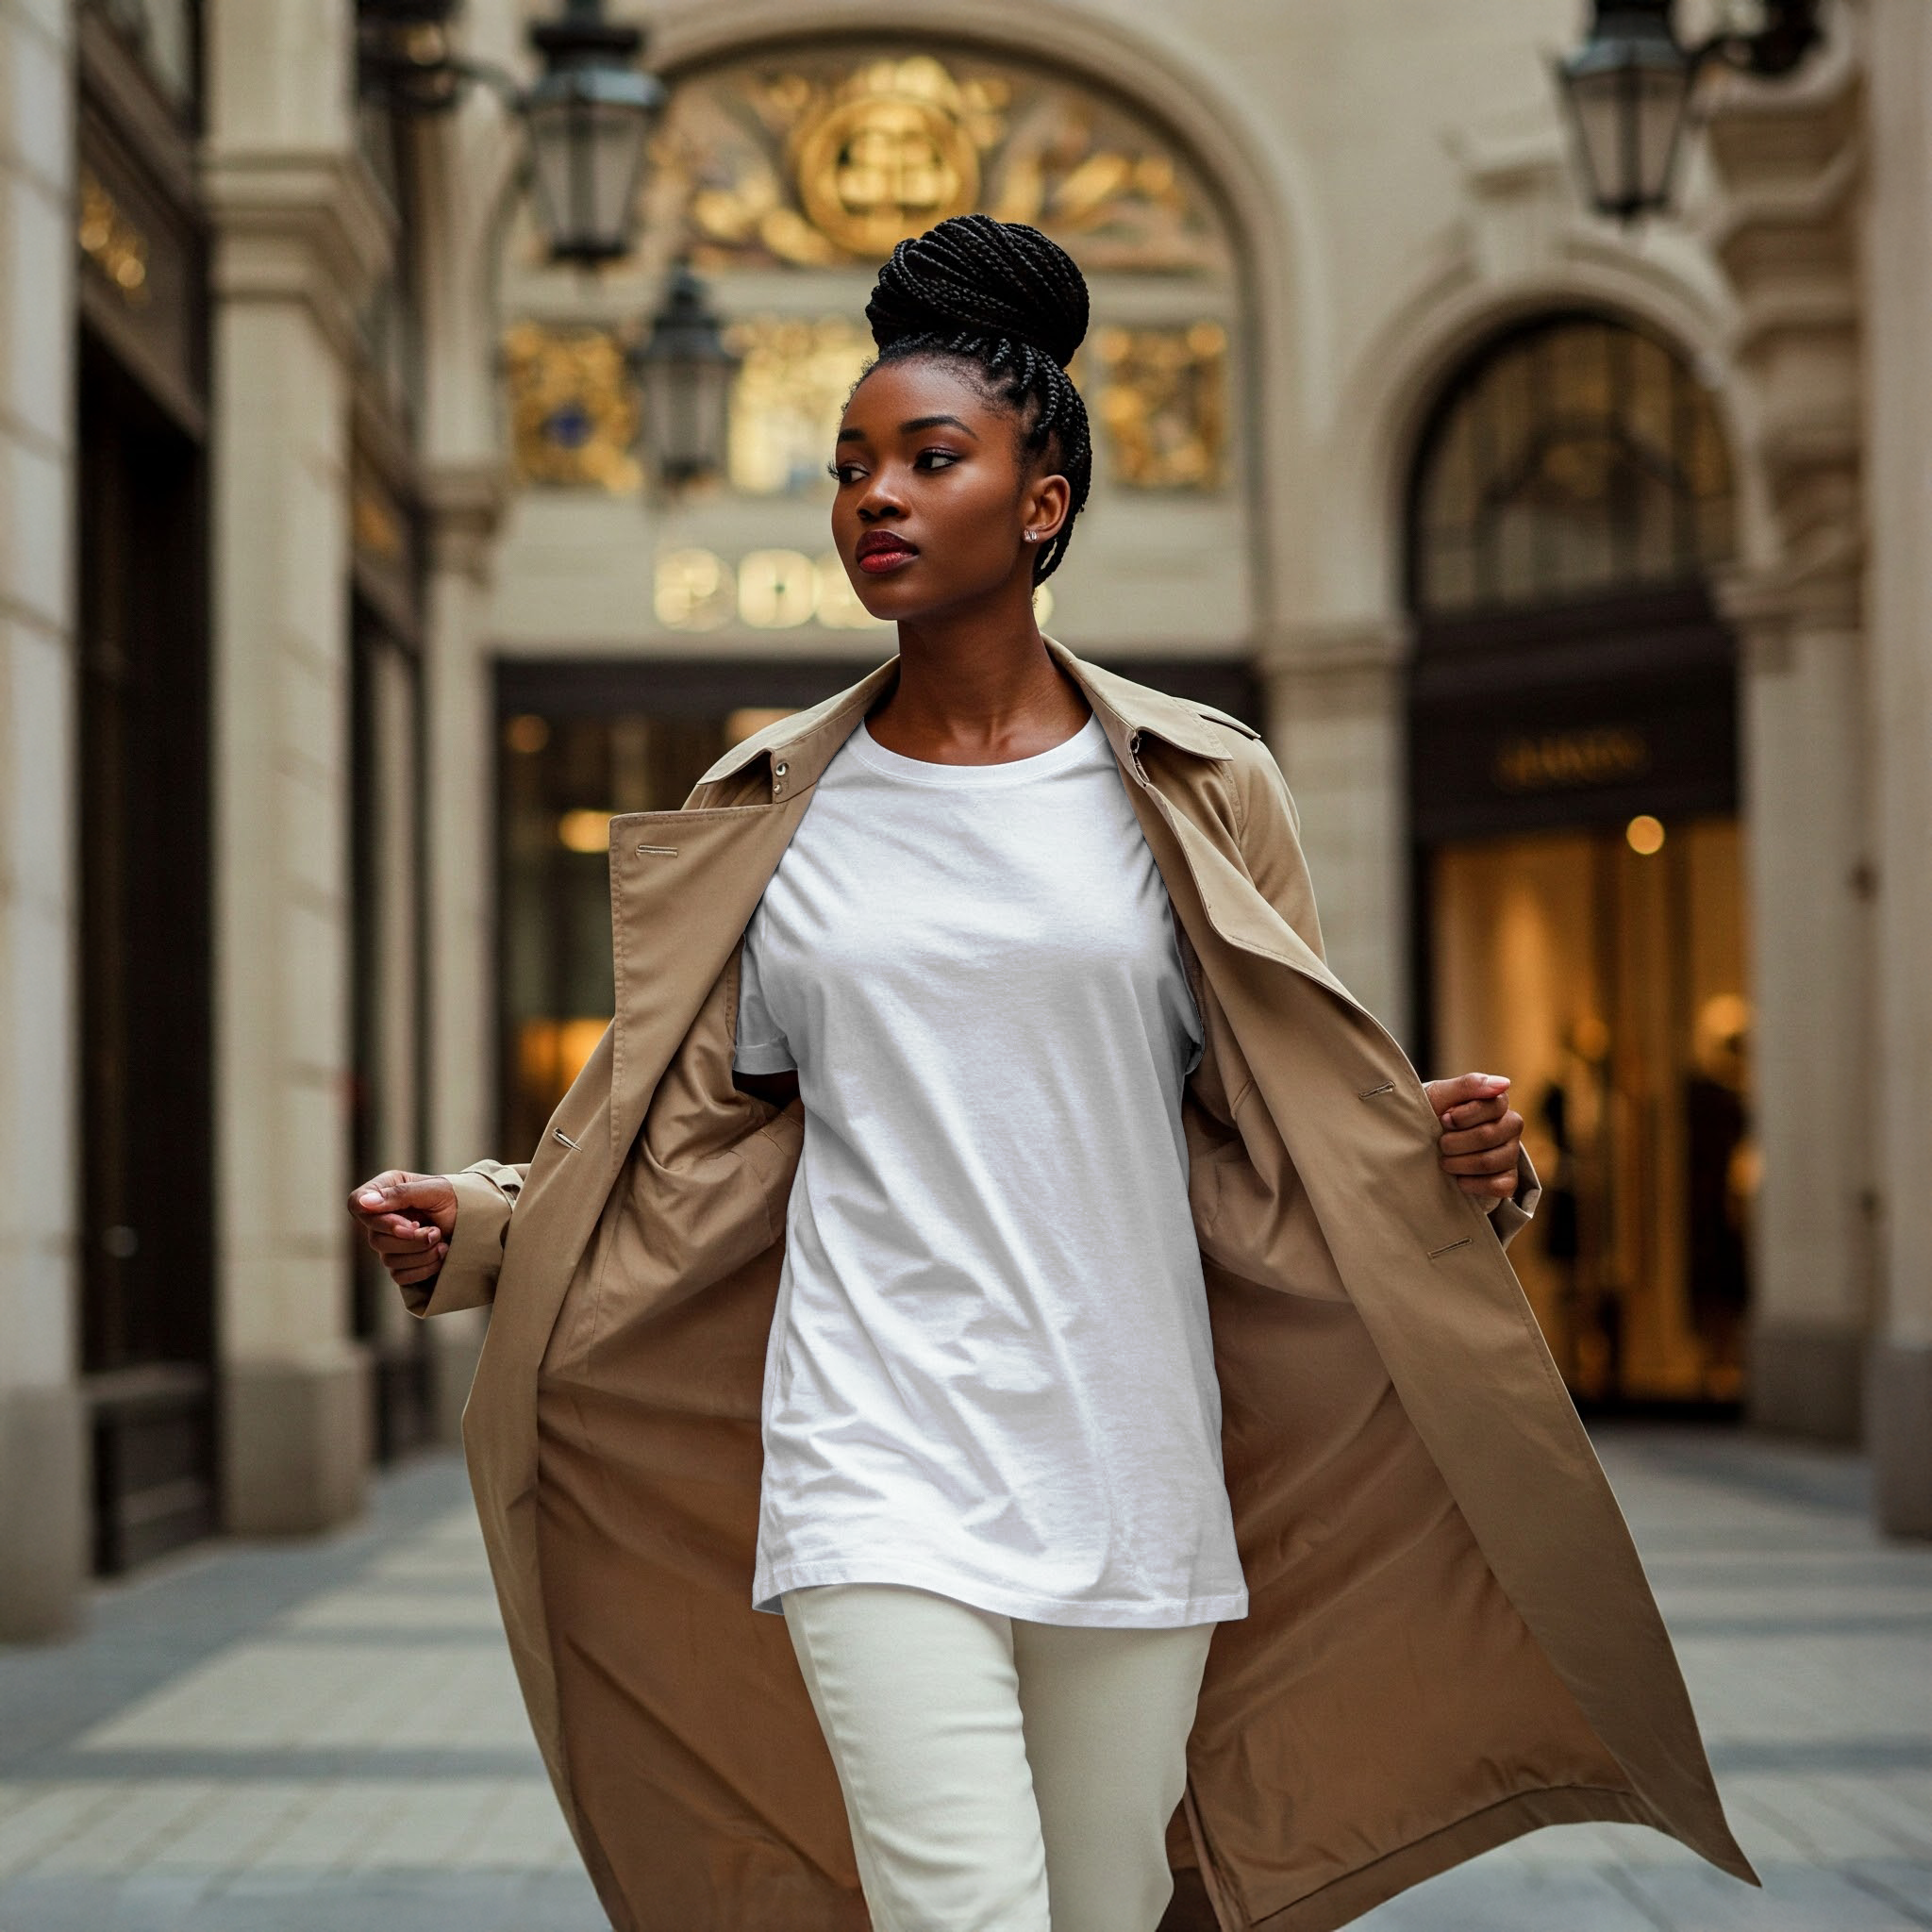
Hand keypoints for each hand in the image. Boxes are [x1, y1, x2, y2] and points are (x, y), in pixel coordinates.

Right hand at [347, 1170, 457, 1289]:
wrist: (481, 1221)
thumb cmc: (459, 1198)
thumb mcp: (435, 1190)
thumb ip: (401, 1194)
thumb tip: (365, 1203)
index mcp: (387, 1189)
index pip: (357, 1203)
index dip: (380, 1220)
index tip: (408, 1225)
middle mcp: (384, 1216)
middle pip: (374, 1238)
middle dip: (410, 1240)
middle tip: (435, 1232)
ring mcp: (391, 1242)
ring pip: (387, 1260)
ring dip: (421, 1254)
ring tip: (443, 1242)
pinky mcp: (402, 1263)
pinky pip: (399, 1276)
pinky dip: (423, 1269)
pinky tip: (441, 1256)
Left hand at [1423, 1073, 1522, 1202]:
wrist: (1422, 1145)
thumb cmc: (1433, 1114)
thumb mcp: (1440, 1094)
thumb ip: (1468, 1085)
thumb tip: (1504, 1083)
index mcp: (1497, 1103)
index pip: (1493, 1106)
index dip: (1463, 1116)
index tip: (1444, 1119)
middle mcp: (1510, 1126)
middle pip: (1488, 1136)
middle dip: (1455, 1142)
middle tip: (1441, 1144)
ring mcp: (1511, 1153)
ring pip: (1492, 1162)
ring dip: (1460, 1164)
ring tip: (1445, 1161)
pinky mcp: (1508, 1179)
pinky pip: (1501, 1186)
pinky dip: (1474, 1184)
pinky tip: (1460, 1179)